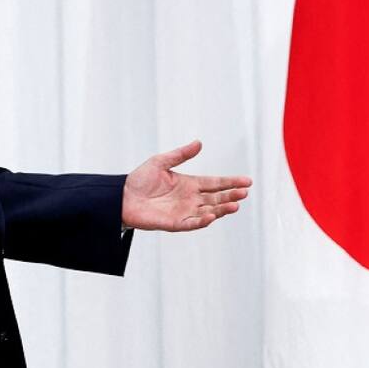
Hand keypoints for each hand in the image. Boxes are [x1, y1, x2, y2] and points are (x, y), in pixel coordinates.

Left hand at [122, 140, 251, 231]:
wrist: (121, 197)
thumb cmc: (140, 180)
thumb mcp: (161, 162)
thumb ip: (180, 154)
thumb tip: (199, 143)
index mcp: (190, 184)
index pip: (215, 183)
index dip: (231, 182)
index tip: (247, 181)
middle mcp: (190, 199)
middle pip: (216, 198)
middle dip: (231, 196)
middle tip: (244, 193)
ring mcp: (183, 212)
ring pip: (208, 212)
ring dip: (222, 210)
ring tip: (235, 205)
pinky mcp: (173, 223)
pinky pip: (190, 224)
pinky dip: (201, 221)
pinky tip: (211, 216)